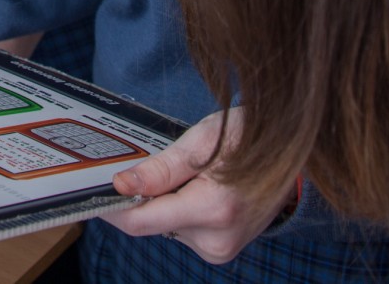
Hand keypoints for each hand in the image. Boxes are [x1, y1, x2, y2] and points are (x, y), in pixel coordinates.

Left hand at [104, 110, 295, 264]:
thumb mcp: (202, 140)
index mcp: (214, 209)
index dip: (114, 207)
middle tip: (153, 164)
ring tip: (190, 173)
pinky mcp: (220, 251)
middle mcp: (217, 238)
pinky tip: (198, 188)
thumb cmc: (250, 138)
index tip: (96, 191)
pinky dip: (179, 209)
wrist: (293, 155)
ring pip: (166, 226)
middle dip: (145, 195)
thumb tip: (122, 184)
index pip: (142, 221)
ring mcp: (220, 249)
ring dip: (165, 201)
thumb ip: (161, 168)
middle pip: (153, 222)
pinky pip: (182, 230)